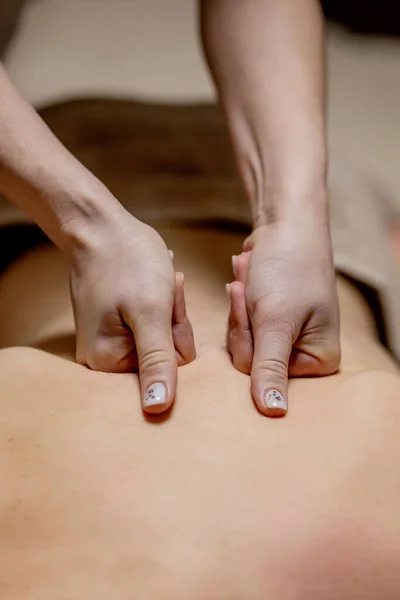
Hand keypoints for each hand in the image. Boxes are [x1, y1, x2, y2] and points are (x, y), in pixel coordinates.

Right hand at [68, 209, 195, 412]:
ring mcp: (110, 344)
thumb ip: (157, 361)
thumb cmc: (128, 263)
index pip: (171, 371)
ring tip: (155, 284)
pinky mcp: (116, 328)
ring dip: (168, 311)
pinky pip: (153, 326)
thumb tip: (158, 410)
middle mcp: (104, 361)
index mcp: (108, 363)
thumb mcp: (151, 311)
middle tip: (160, 291)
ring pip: (163, 339)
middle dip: (172, 322)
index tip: (162, 305)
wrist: (102, 228)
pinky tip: (152, 284)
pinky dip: (159, 305)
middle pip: (167, 357)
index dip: (176, 334)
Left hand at [226, 220, 340, 416]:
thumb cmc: (289, 269)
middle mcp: (304, 354)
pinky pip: (242, 323)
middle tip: (248, 288)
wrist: (286, 226)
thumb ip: (270, 368)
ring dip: (240, 306)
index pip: (263, 374)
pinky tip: (245, 276)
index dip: (249, 339)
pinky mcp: (270, 321)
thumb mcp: (276, 320)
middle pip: (249, 360)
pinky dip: (240, 299)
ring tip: (249, 276)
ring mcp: (286, 337)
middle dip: (243, 319)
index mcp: (318, 360)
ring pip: (242, 340)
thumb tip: (273, 413)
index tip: (257, 306)